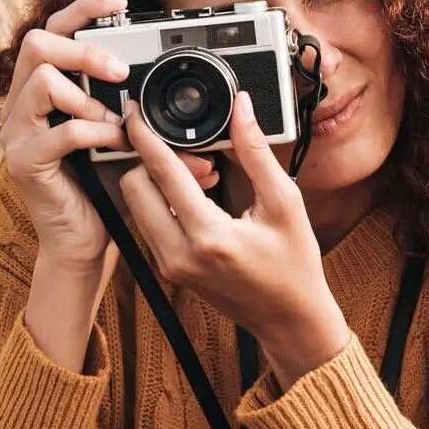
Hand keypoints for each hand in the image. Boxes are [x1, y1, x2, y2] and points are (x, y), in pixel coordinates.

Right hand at [0, 0, 220, 295]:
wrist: (86, 241)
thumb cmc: (107, 185)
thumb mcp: (133, 138)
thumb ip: (152, 114)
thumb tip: (208, 102)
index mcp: (45, 88)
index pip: (54, 29)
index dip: (84, 8)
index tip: (121, 4)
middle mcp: (23, 103)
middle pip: (36, 43)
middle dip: (83, 49)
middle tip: (119, 70)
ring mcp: (18, 132)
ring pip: (41, 81)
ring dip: (87, 95)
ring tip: (114, 119)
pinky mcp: (25, 162)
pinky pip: (57, 132)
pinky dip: (92, 133)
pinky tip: (111, 142)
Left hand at [120, 90, 350, 390]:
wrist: (289, 319)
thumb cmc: (294, 263)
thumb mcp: (285, 202)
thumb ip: (256, 152)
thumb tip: (240, 108)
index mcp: (209, 236)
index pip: (162, 172)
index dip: (145, 135)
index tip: (135, 111)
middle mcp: (179, 254)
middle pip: (134, 186)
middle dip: (153, 159)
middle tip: (194, 154)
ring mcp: (169, 265)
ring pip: (137, 204)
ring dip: (158, 181)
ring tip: (203, 177)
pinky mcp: (168, 270)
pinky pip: (149, 222)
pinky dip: (163, 201)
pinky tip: (199, 198)